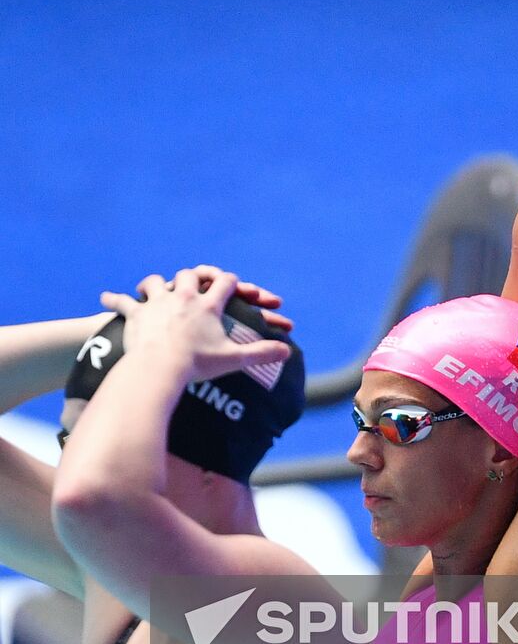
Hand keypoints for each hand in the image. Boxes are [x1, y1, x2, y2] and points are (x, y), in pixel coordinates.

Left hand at [99, 268, 291, 382]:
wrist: (160, 367)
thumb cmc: (197, 364)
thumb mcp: (232, 359)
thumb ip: (261, 353)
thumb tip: (288, 353)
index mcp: (208, 305)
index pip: (225, 283)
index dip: (230, 281)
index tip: (232, 283)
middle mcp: (183, 296)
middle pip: (190, 275)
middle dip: (194, 276)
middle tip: (193, 281)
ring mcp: (157, 303)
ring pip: (155, 282)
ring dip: (155, 284)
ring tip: (152, 288)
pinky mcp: (135, 314)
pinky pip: (122, 302)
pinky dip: (113, 300)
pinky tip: (104, 298)